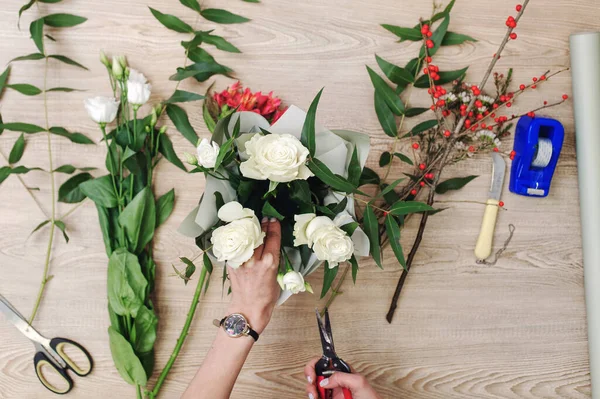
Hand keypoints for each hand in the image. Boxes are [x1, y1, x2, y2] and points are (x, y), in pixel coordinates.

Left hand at [226, 217, 280, 333]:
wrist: (249, 309)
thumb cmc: (267, 297)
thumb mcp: (277, 277)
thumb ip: (273, 261)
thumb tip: (271, 247)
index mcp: (270, 263)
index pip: (273, 239)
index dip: (274, 227)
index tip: (274, 220)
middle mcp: (255, 261)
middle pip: (260, 236)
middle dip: (263, 225)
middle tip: (266, 218)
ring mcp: (242, 262)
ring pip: (247, 239)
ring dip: (252, 230)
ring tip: (254, 223)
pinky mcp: (233, 265)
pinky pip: (237, 248)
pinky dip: (241, 240)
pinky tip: (243, 234)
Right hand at [304, 357, 381, 398]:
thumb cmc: (371, 398)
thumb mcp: (358, 382)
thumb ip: (341, 376)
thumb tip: (325, 380)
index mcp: (342, 372)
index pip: (325, 362)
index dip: (316, 364)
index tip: (313, 372)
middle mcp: (336, 381)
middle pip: (316, 374)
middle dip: (310, 377)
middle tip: (312, 384)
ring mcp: (332, 392)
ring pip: (314, 387)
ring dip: (310, 389)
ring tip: (314, 395)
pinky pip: (317, 397)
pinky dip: (313, 397)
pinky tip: (315, 398)